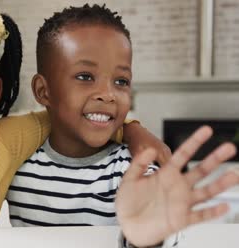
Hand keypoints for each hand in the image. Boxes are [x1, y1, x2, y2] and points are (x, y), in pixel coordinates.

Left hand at [116, 126, 238, 246]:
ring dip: (221, 184)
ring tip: (234, 174)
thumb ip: (138, 163)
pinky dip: (212, 212)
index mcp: (166, 174)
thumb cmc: (129, 201)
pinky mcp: (182, 219)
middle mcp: (178, 187)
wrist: (128, 224)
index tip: (207, 130)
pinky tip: (223, 206)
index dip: (195, 142)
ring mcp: (182, 202)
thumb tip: (151, 149)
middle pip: (201, 170)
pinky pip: (201, 215)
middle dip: (215, 159)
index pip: (183, 154)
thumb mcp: (129, 179)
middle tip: (229, 147)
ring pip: (206, 192)